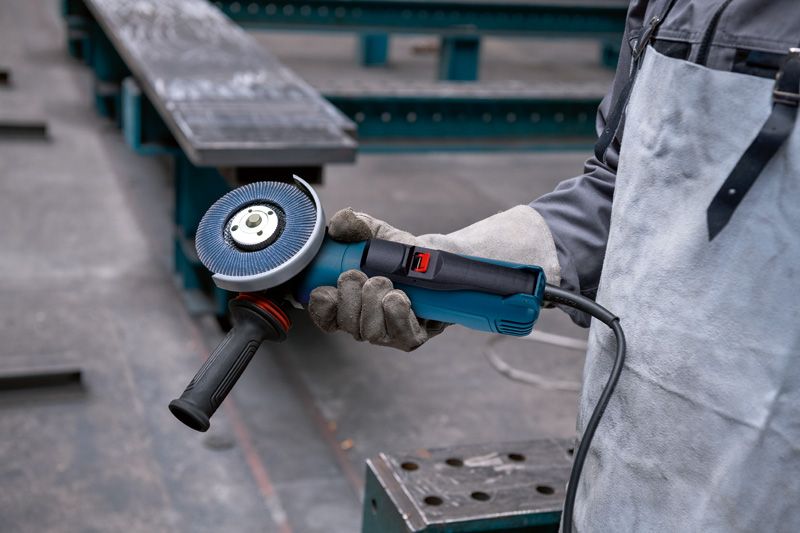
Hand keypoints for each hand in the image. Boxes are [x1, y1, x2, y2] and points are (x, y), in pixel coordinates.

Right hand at [308, 206, 560, 350]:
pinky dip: (395, 311)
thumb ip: (355, 225)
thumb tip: (338, 223)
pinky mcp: (411, 338)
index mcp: (348, 302)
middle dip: (349, 297)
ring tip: (385, 280)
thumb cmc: (403, 253)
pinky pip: (398, 333)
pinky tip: (399, 295)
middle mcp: (364, 322)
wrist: (441, 261)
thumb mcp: (378, 234)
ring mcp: (387, 334)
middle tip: (359, 274)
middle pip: (346, 324)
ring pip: (369, 331)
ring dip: (373, 301)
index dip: (321, 305)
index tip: (325, 287)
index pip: (324, 316)